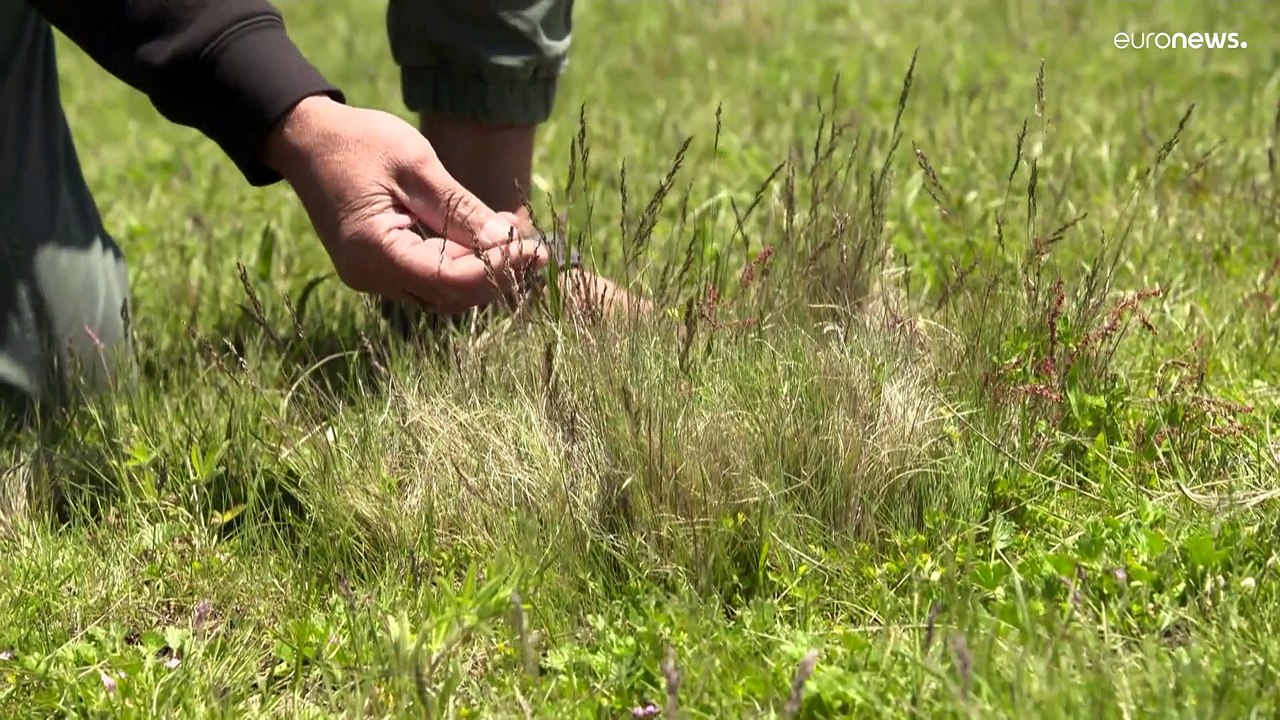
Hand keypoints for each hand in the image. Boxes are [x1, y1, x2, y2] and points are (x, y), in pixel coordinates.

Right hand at [260, 95, 548, 313]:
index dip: (498, 270)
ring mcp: (374, 276)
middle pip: (451, 294)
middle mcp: (372, 276)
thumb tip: (508, 243)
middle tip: (537, 246)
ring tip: (515, 235)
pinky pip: (430, 276)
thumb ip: (461, 209)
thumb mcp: (416, 166)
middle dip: (498, 274)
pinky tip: (486, 234)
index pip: (450, 281)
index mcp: (374, 252)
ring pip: (444, 291)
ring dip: (484, 269)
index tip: (535, 249)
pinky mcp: (381, 266)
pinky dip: (462, 261)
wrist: (306, 138)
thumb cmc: (358, 142)